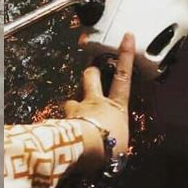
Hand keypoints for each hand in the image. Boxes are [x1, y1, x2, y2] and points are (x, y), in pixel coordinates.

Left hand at [65, 32, 134, 173]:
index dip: (126, 55)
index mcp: (117, 107)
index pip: (124, 76)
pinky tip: (60, 135)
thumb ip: (116, 140)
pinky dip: (60, 124)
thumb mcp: (120, 146)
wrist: (86, 148)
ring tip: (72, 113)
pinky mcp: (63, 119)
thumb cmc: (109, 147)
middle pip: (93, 76)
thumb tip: (116, 150)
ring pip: (72, 98)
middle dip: (92, 70)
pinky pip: (60, 119)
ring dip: (72, 103)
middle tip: (91, 69)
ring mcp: (78, 108)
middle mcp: (97, 102)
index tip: (127, 36)